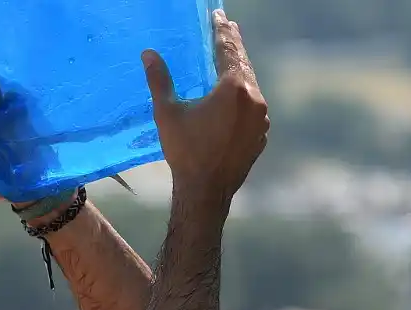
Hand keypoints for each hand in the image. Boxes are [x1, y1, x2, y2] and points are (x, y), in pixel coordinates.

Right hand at [142, 9, 268, 198]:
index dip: (222, 31)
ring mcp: (261, 118)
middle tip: (227, 30)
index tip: (220, 17)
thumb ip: (160, 81)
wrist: (206, 191)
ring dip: (239, 74)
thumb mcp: (168, 113)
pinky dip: (243, 98)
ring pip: (250, 87)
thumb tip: (148, 54)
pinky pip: (253, 108)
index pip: (228, 50)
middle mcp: (254, 98)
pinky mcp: (261, 134)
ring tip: (228, 65)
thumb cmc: (185, 151)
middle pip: (243, 65)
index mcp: (234, 88)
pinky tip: (232, 102)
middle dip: (233, 47)